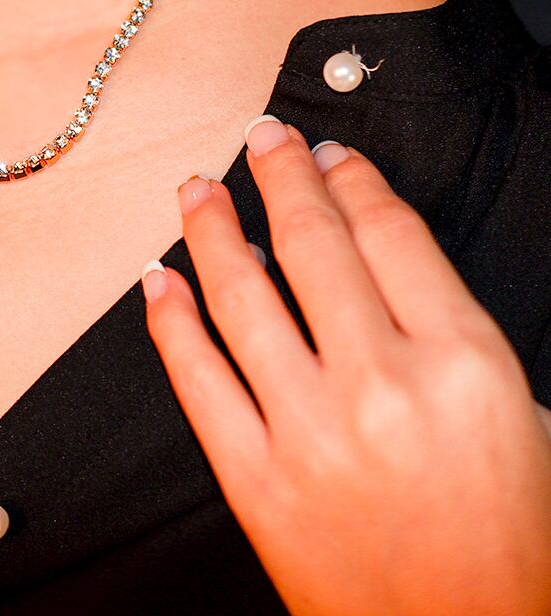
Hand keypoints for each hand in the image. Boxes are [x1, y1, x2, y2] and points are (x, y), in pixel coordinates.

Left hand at [142, 115, 550, 615]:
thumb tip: (369, 246)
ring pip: (242, 297)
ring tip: (197, 190)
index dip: (353, 180)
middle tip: (261, 137)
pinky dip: (171, 321)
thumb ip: (447, 325)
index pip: (391, 234)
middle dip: (282, 175)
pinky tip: (159, 280)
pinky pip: (198, 380)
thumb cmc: (514, 536)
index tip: (327, 154)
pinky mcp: (257, 482)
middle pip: (314, 244)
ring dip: (212, 230)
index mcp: (463, 364)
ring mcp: (310, 435)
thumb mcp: (519, 411)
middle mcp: (382, 387)